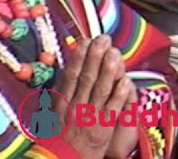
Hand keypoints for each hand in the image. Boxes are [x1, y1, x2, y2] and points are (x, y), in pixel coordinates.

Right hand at [55, 36, 133, 158]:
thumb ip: (60, 96)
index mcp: (61, 104)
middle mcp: (74, 108)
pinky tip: (126, 79)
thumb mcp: (52, 116)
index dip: (78, 57)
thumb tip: (68, 72)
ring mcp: (89, 116)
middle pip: (86, 78)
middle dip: (95, 56)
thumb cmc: (58, 139)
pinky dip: (119, 93)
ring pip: (100, 89)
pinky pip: (113, 107)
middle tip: (103, 39)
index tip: (85, 41)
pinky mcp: (104, 127)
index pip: (70, 76)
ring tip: (115, 52)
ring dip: (108, 69)